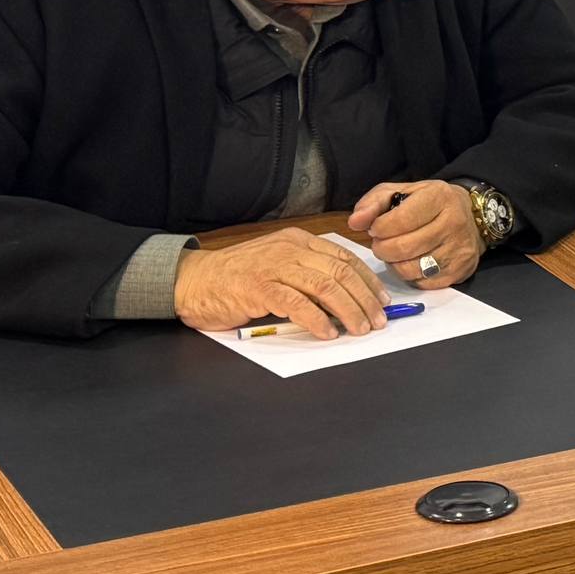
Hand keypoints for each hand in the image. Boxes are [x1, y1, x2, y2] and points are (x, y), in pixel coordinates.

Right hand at [172, 226, 390, 337]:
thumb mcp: (278, 265)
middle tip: (378, 319)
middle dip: (364, 298)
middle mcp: (290, 249)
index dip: (367, 280)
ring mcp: (274, 266)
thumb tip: (344, 297)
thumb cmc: (237, 277)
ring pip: (325, 286)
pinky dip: (316, 320)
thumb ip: (306, 273)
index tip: (382, 299)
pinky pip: (297, 303)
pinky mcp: (259, 287)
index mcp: (298, 241)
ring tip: (359, 328)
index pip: (344, 258)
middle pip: (340, 272)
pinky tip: (328, 332)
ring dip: (348, 310)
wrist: (192, 280)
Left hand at [347, 180, 483, 288]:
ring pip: (409, 269)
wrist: (473, 217)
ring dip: (394, 264)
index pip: (400, 220)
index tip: (376, 228)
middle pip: (402, 248)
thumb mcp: (403, 192)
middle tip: (382, 243)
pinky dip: (410, 275)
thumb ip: (374, 202)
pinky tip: (411, 262)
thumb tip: (355, 222)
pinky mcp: (460, 271)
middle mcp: (453, 223)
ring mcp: (459, 250)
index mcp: (439, 197)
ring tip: (395, 253)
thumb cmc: (430, 203)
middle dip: (382, 248)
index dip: (379, 228)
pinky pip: (421, 283)